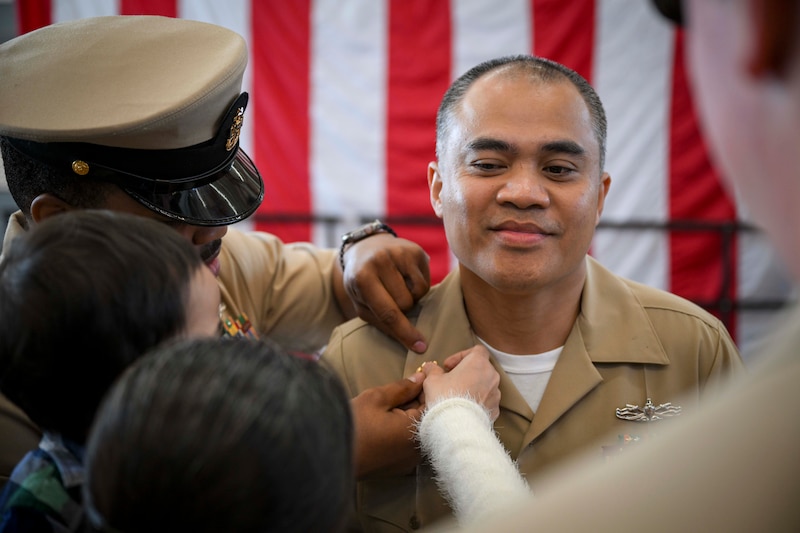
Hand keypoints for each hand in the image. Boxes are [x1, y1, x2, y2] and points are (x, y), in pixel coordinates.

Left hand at [342, 233, 430, 352]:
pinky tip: (406, 279)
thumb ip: (381, 322)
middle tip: (389, 298)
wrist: (366, 248)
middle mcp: (380, 261)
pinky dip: (417, 287)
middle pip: (405, 304)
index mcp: (362, 277)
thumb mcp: (361, 303)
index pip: (387, 312)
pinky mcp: (415, 251)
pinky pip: (425, 282)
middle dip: (401, 309)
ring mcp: (399, 253)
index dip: (404, 332)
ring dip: (411, 297)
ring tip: (397, 287)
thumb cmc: (362, 282)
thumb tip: (409, 340)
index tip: (419, 347)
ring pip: (418, 293)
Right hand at [351, 372, 425, 478]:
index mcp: (417, 430)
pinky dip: (401, 433)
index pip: (433, 402)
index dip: (426, 387)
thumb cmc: (354, 425)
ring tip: (390, 407)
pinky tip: (385, 425)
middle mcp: (418, 449)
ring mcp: (409, 461)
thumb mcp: (376, 398)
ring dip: (408, 418)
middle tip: (400, 391)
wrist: (332, 456)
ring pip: (416, 432)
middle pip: (426, 418)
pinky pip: (407, 445)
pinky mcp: (398, 468)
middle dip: (416, 403)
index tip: (418, 377)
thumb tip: (420, 379)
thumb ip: (402, 388)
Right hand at [421, 345, 500, 420]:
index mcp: (478, 363)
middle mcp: (491, 376)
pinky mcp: (495, 409)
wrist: (456, 426)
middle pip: (480, 368)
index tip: (449, 366)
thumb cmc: (445, 398)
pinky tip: (464, 409)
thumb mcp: (432, 380)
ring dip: (473, 387)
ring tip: (457, 396)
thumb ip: (432, 370)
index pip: (476, 350)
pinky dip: (477, 402)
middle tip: (451, 380)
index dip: (461, 356)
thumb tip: (430, 367)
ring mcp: (495, 394)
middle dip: (466, 372)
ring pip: (485, 385)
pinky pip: (486, 401)